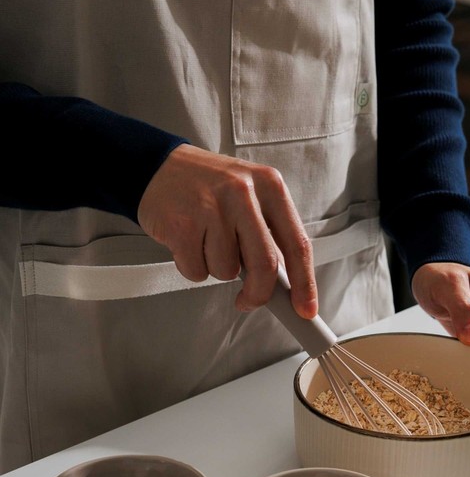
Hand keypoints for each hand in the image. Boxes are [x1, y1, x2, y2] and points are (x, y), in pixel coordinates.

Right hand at [137, 143, 317, 317]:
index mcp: (269, 186)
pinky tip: (187, 241)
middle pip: (265, 265)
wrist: (157, 167)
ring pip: (227, 271)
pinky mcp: (182, 224)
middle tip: (248, 300)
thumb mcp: (249, 196)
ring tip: (205, 241)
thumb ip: (269, 233)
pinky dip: (192, 267)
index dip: (305, 283)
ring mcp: (211, 207)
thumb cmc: (209, 189)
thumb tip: (286, 284)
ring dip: (217, 269)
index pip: (297, 244)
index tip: (306, 309)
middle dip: (258, 294)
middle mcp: (243, 192)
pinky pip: (197, 271)